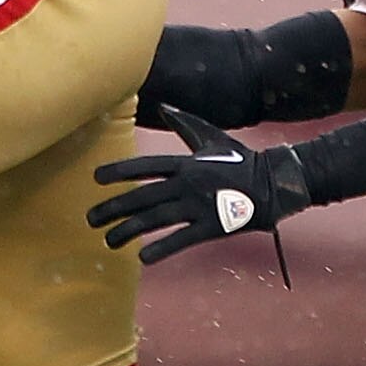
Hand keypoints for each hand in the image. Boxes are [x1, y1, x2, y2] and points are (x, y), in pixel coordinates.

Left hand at [86, 107, 312, 264]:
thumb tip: (164, 106)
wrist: (274, 182)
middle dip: (113, 209)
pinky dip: (161, 249)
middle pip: (143, 197)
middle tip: (90, 219)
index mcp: (186, 163)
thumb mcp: (212, 138)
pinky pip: (181, 239)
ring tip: (109, 241)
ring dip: (128, 231)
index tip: (96, 178)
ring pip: (156, 220)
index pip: (145, 166)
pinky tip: (142, 259)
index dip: (119, 172)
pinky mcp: (212, 226)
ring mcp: (199, 206)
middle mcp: (188, 183)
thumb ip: (185, 124)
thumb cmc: (241, 160)